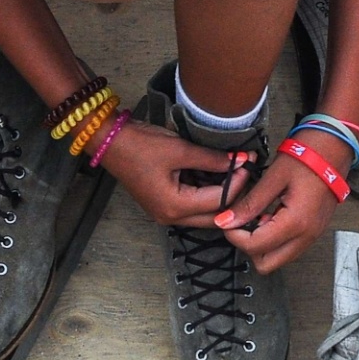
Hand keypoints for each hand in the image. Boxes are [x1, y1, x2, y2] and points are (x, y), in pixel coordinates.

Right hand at [99, 121, 256, 226]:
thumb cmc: (141, 145)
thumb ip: (213, 158)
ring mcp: (166, 213)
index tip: (248, 162)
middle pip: (214, 217)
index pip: (218, 202)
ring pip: (205, 214)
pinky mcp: (164, 205)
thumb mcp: (181, 149)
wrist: (110, 141)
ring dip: (221, 197)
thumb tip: (240, 160)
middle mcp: (171, 217)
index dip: (237, 183)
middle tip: (246, 172)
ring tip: (235, 173)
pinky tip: (217, 176)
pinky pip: (193, 206)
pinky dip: (207, 194)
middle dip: (233, 197)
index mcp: (174, 207)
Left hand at [219, 137, 355, 273]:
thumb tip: (225, 221)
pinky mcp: (314, 231)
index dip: (235, 235)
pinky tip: (271, 216)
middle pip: (267, 264)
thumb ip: (250, 203)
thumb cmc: (307, 156)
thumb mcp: (273, 177)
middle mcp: (307, 235)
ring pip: (278, 259)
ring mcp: (313, 235)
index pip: (255, 246)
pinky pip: (289, 248)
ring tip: (259, 216)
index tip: (228, 219)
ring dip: (263, 244)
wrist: (335, 147)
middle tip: (242, 222)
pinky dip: (275, 240)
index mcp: (296, 222)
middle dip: (249, 246)